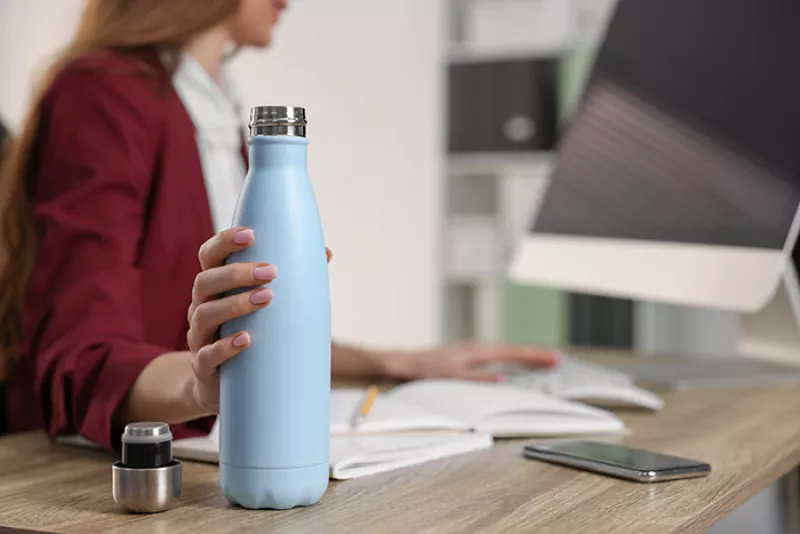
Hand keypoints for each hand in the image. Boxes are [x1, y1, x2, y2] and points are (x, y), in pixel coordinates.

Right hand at [186, 227, 330, 412]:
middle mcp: (201, 307)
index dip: (225, 241)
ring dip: (235, 304)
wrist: (224, 386)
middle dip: (237, 273)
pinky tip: (247, 339)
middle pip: (205, 281)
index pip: (210, 255)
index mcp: (215, 287)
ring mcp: (199, 337)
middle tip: (271, 271)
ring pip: (204, 314)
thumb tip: (326, 253)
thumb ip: (293, 281)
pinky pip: (207, 355)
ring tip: (267, 298)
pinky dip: (226, 346)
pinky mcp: (203, 367)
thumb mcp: (268, 307)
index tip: (251, 234)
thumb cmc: (253, 332)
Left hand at [386, 340, 558, 381]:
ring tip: (544, 362)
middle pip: (514, 350)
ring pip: (506, 351)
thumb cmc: (427, 370)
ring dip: (525, 356)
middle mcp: (478, 346)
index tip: (554, 359)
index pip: (513, 353)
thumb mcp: (453, 378)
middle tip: (558, 360)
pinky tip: (516, 363)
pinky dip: (511, 358)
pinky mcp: (469, 354)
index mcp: (477, 350)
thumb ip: (479, 378)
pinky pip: (497, 354)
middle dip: (536, 354)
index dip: (534, 356)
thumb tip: (504, 380)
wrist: (406, 362)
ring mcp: (474, 349)